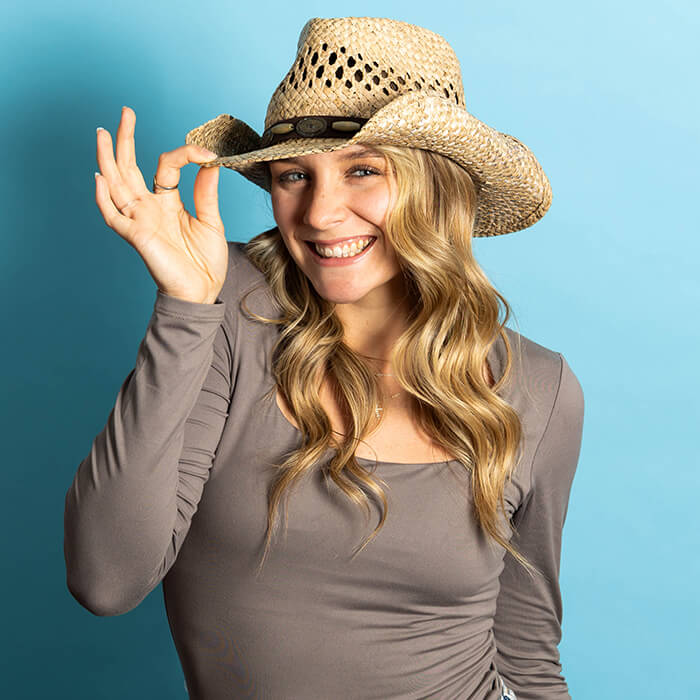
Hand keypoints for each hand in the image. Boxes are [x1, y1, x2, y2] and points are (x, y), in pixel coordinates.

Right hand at [95, 106, 227, 303]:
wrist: (202, 292)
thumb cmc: (204, 262)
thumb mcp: (211, 222)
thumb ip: (206, 194)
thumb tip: (209, 165)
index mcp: (167, 202)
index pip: (167, 166)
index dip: (186, 155)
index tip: (208, 154)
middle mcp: (149, 208)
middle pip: (130, 168)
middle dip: (126, 140)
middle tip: (125, 112)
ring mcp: (140, 221)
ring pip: (116, 185)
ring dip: (108, 159)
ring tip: (102, 133)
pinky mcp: (137, 237)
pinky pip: (114, 216)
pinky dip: (104, 198)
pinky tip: (101, 178)